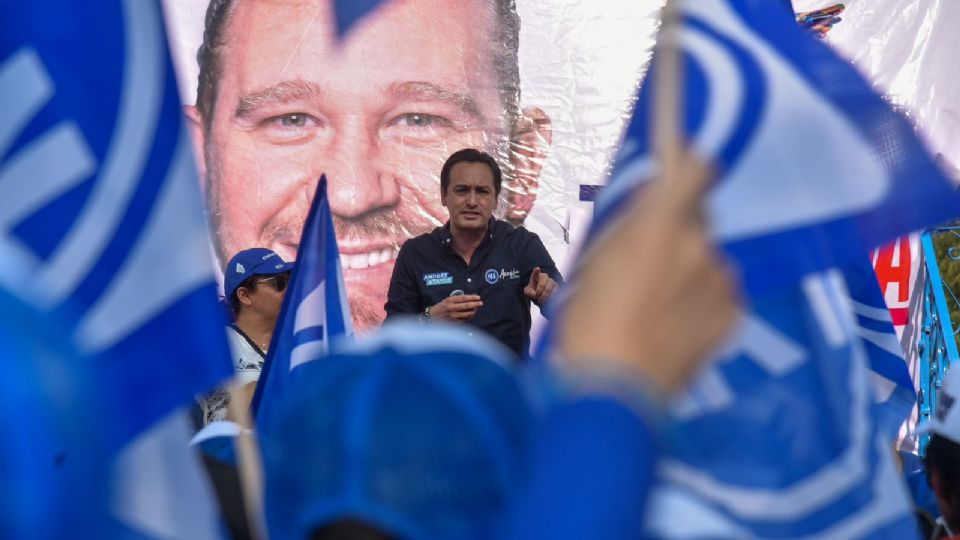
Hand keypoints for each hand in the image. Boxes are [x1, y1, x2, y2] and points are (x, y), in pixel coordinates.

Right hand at [429, 294, 482, 322]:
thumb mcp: (446, 300)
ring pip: (467, 314)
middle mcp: (451, 308)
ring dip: (473, 311)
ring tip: (476, 308)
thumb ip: (457, 299)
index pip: (463, 298)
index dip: (472, 297)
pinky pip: (465, 319)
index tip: (478, 297)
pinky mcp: (454, 322)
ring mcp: (452, 316)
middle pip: (466, 306)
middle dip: (475, 304)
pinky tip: (471, 314)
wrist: (431, 317)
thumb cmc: (440, 308)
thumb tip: (470, 298)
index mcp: (449, 301)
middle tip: (481, 303)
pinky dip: (469, 316)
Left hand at [524, 267, 556, 303]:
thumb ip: (529, 292)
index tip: (537, 269)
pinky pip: (554, 293)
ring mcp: (551, 281)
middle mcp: (544, 276)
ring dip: (544, 296)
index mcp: (536, 276)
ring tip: (541, 299)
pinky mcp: (557, 286)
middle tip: (537, 296)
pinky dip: (550, 298)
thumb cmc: (533, 291)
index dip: (536, 271)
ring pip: (548, 289)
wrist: (541, 294)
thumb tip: (535, 294)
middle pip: (542, 284)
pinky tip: (547, 299)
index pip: (535, 273)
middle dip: (539, 292)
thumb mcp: (528, 292)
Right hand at [558, 152, 739, 393]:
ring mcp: (722, 281)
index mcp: (659, 224)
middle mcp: (700, 244)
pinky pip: (718, 292)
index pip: (696, 168)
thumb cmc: (589, 321)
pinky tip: (673, 327)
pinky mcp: (733, 313)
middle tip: (649, 264)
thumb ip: (631, 225)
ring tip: (657, 308)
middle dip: (678, 231)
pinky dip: (700, 302)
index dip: (690, 166)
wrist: (614, 389)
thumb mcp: (595, 259)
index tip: (680, 173)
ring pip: (707, 259)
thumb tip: (651, 204)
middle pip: (697, 219)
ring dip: (690, 271)